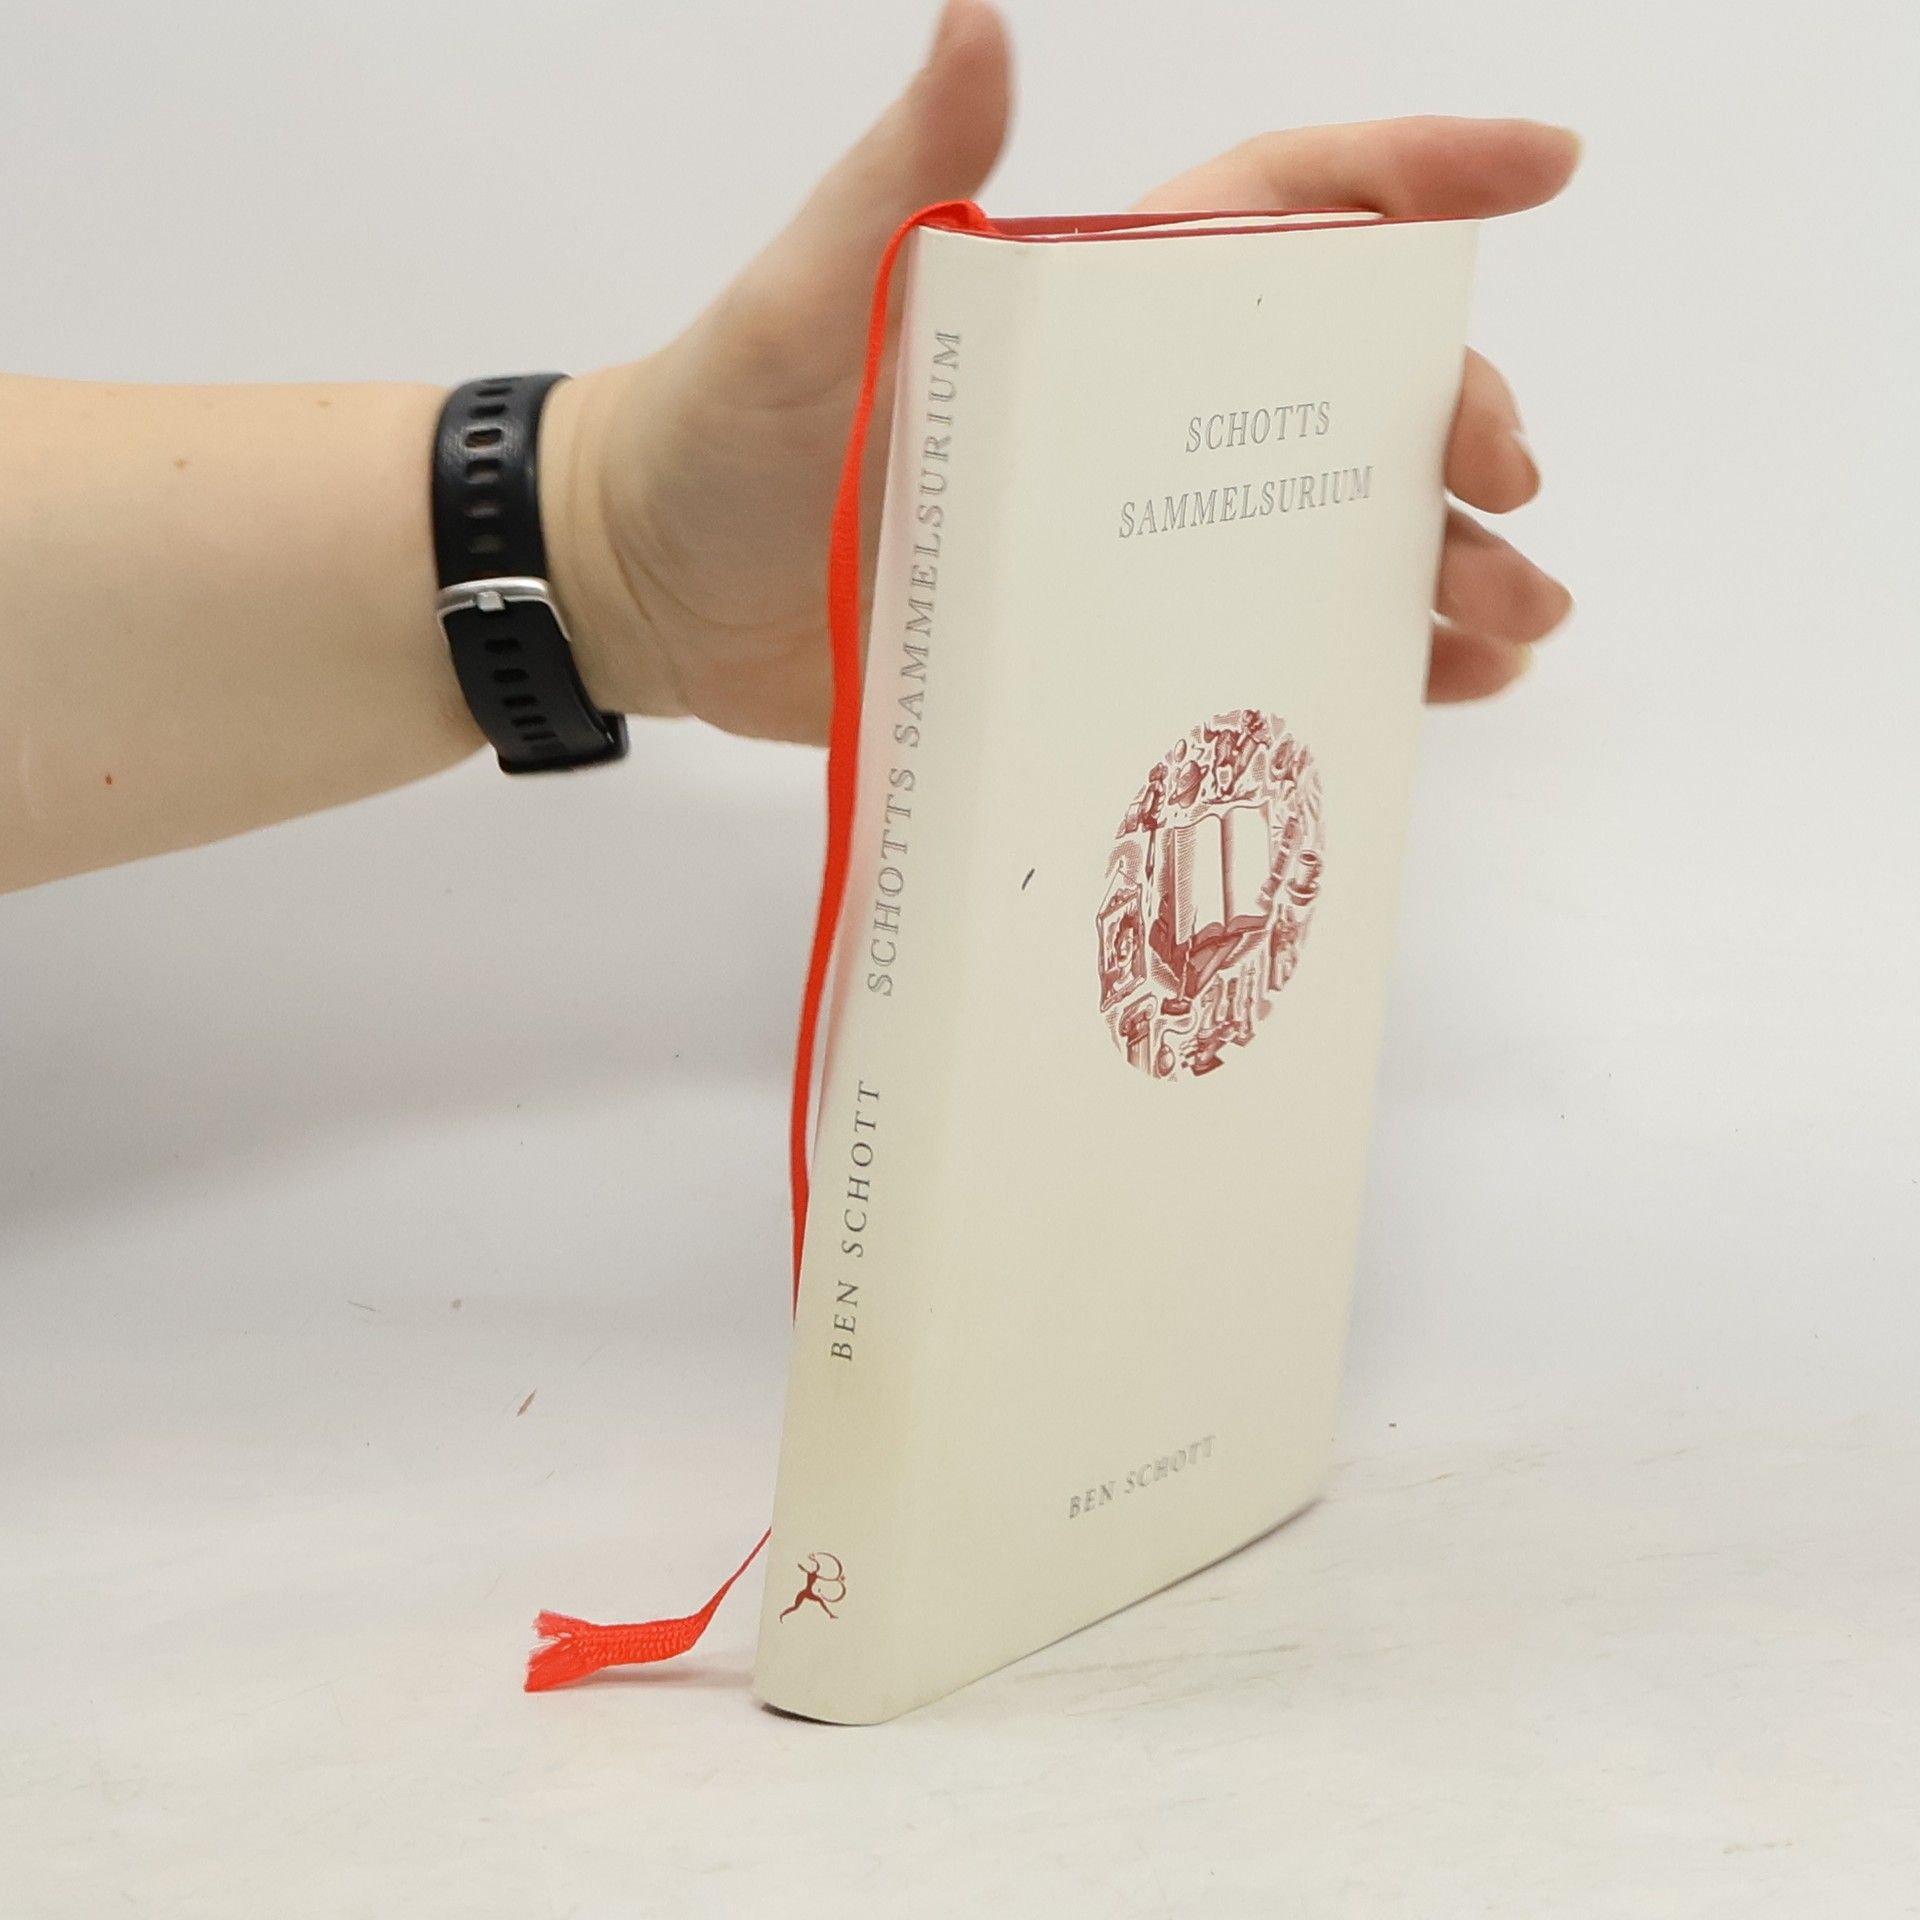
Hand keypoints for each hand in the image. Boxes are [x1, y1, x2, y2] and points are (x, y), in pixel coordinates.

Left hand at [545, 0, 1577, 742]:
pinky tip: (1446, 684)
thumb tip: (979, 26)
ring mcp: (1128, 533)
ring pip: (1326, 529)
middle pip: (1344, 395)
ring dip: (1440, 562)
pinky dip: (1361, 659)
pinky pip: (1260, 640)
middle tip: (1510, 492)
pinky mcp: (1106, 638)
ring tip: (1518, 616)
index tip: (1542, 170)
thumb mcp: (810, 301)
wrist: (655, 592)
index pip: (1286, 209)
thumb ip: (902, 183)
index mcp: (1094, 302)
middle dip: (1454, 422)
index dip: (1421, 176)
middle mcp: (1135, 413)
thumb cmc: (720, 428)